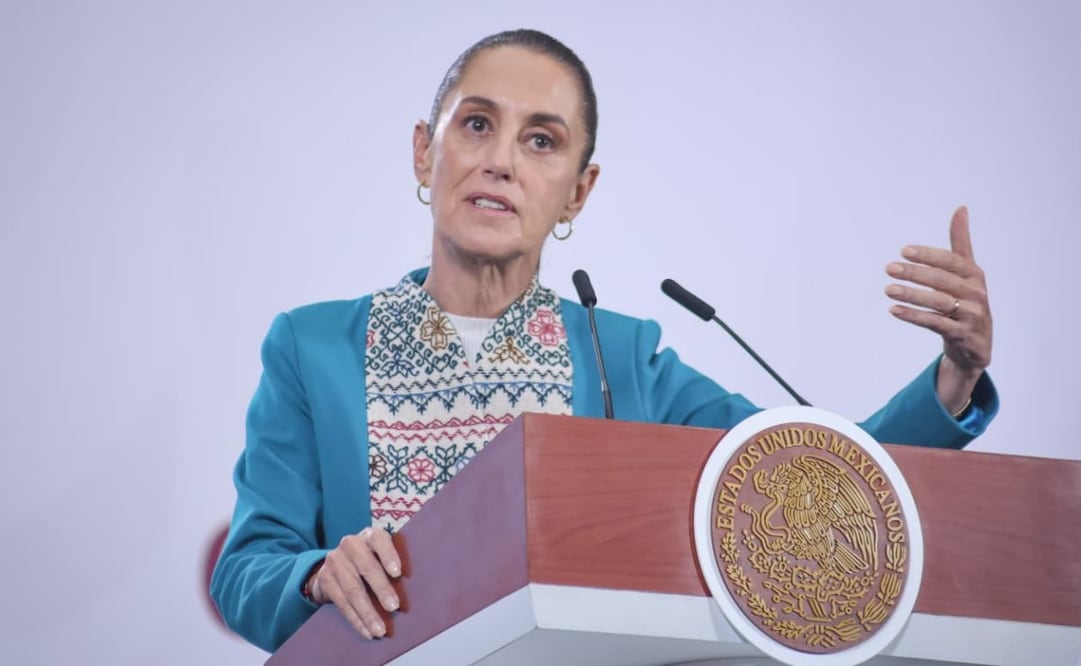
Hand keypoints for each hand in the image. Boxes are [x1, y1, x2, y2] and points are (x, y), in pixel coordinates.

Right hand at [308, 527, 401, 639]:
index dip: (388, 555)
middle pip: (367, 567)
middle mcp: (350, 544)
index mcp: (369, 536)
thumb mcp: (379, 556)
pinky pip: (341, 602)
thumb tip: (418, 587)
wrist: (334, 566)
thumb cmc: (369, 562)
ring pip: (353, 589)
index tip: (398, 573)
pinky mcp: (324, 579)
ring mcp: (335, 560)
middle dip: (381, 589)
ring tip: (380, 629)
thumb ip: (393, 565)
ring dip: (368, 612)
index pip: (379, 540)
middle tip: (394, 607)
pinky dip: (356, 619)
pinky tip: (367, 631)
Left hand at [884, 206, 992, 412]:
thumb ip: (960, 242)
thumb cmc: (967, 301)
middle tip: (889, 267)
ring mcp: (971, 315)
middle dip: (915, 273)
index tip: (904, 250)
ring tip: (888, 289)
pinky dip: (914, 316)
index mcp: (975, 275)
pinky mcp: (963, 335)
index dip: (928, 255)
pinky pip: (935, 324)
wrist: (976, 345)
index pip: (951, 261)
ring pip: (938, 302)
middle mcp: (976, 294)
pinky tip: (894, 310)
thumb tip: (961, 208)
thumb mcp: (966, 272)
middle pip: (942, 281)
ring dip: (912, 295)